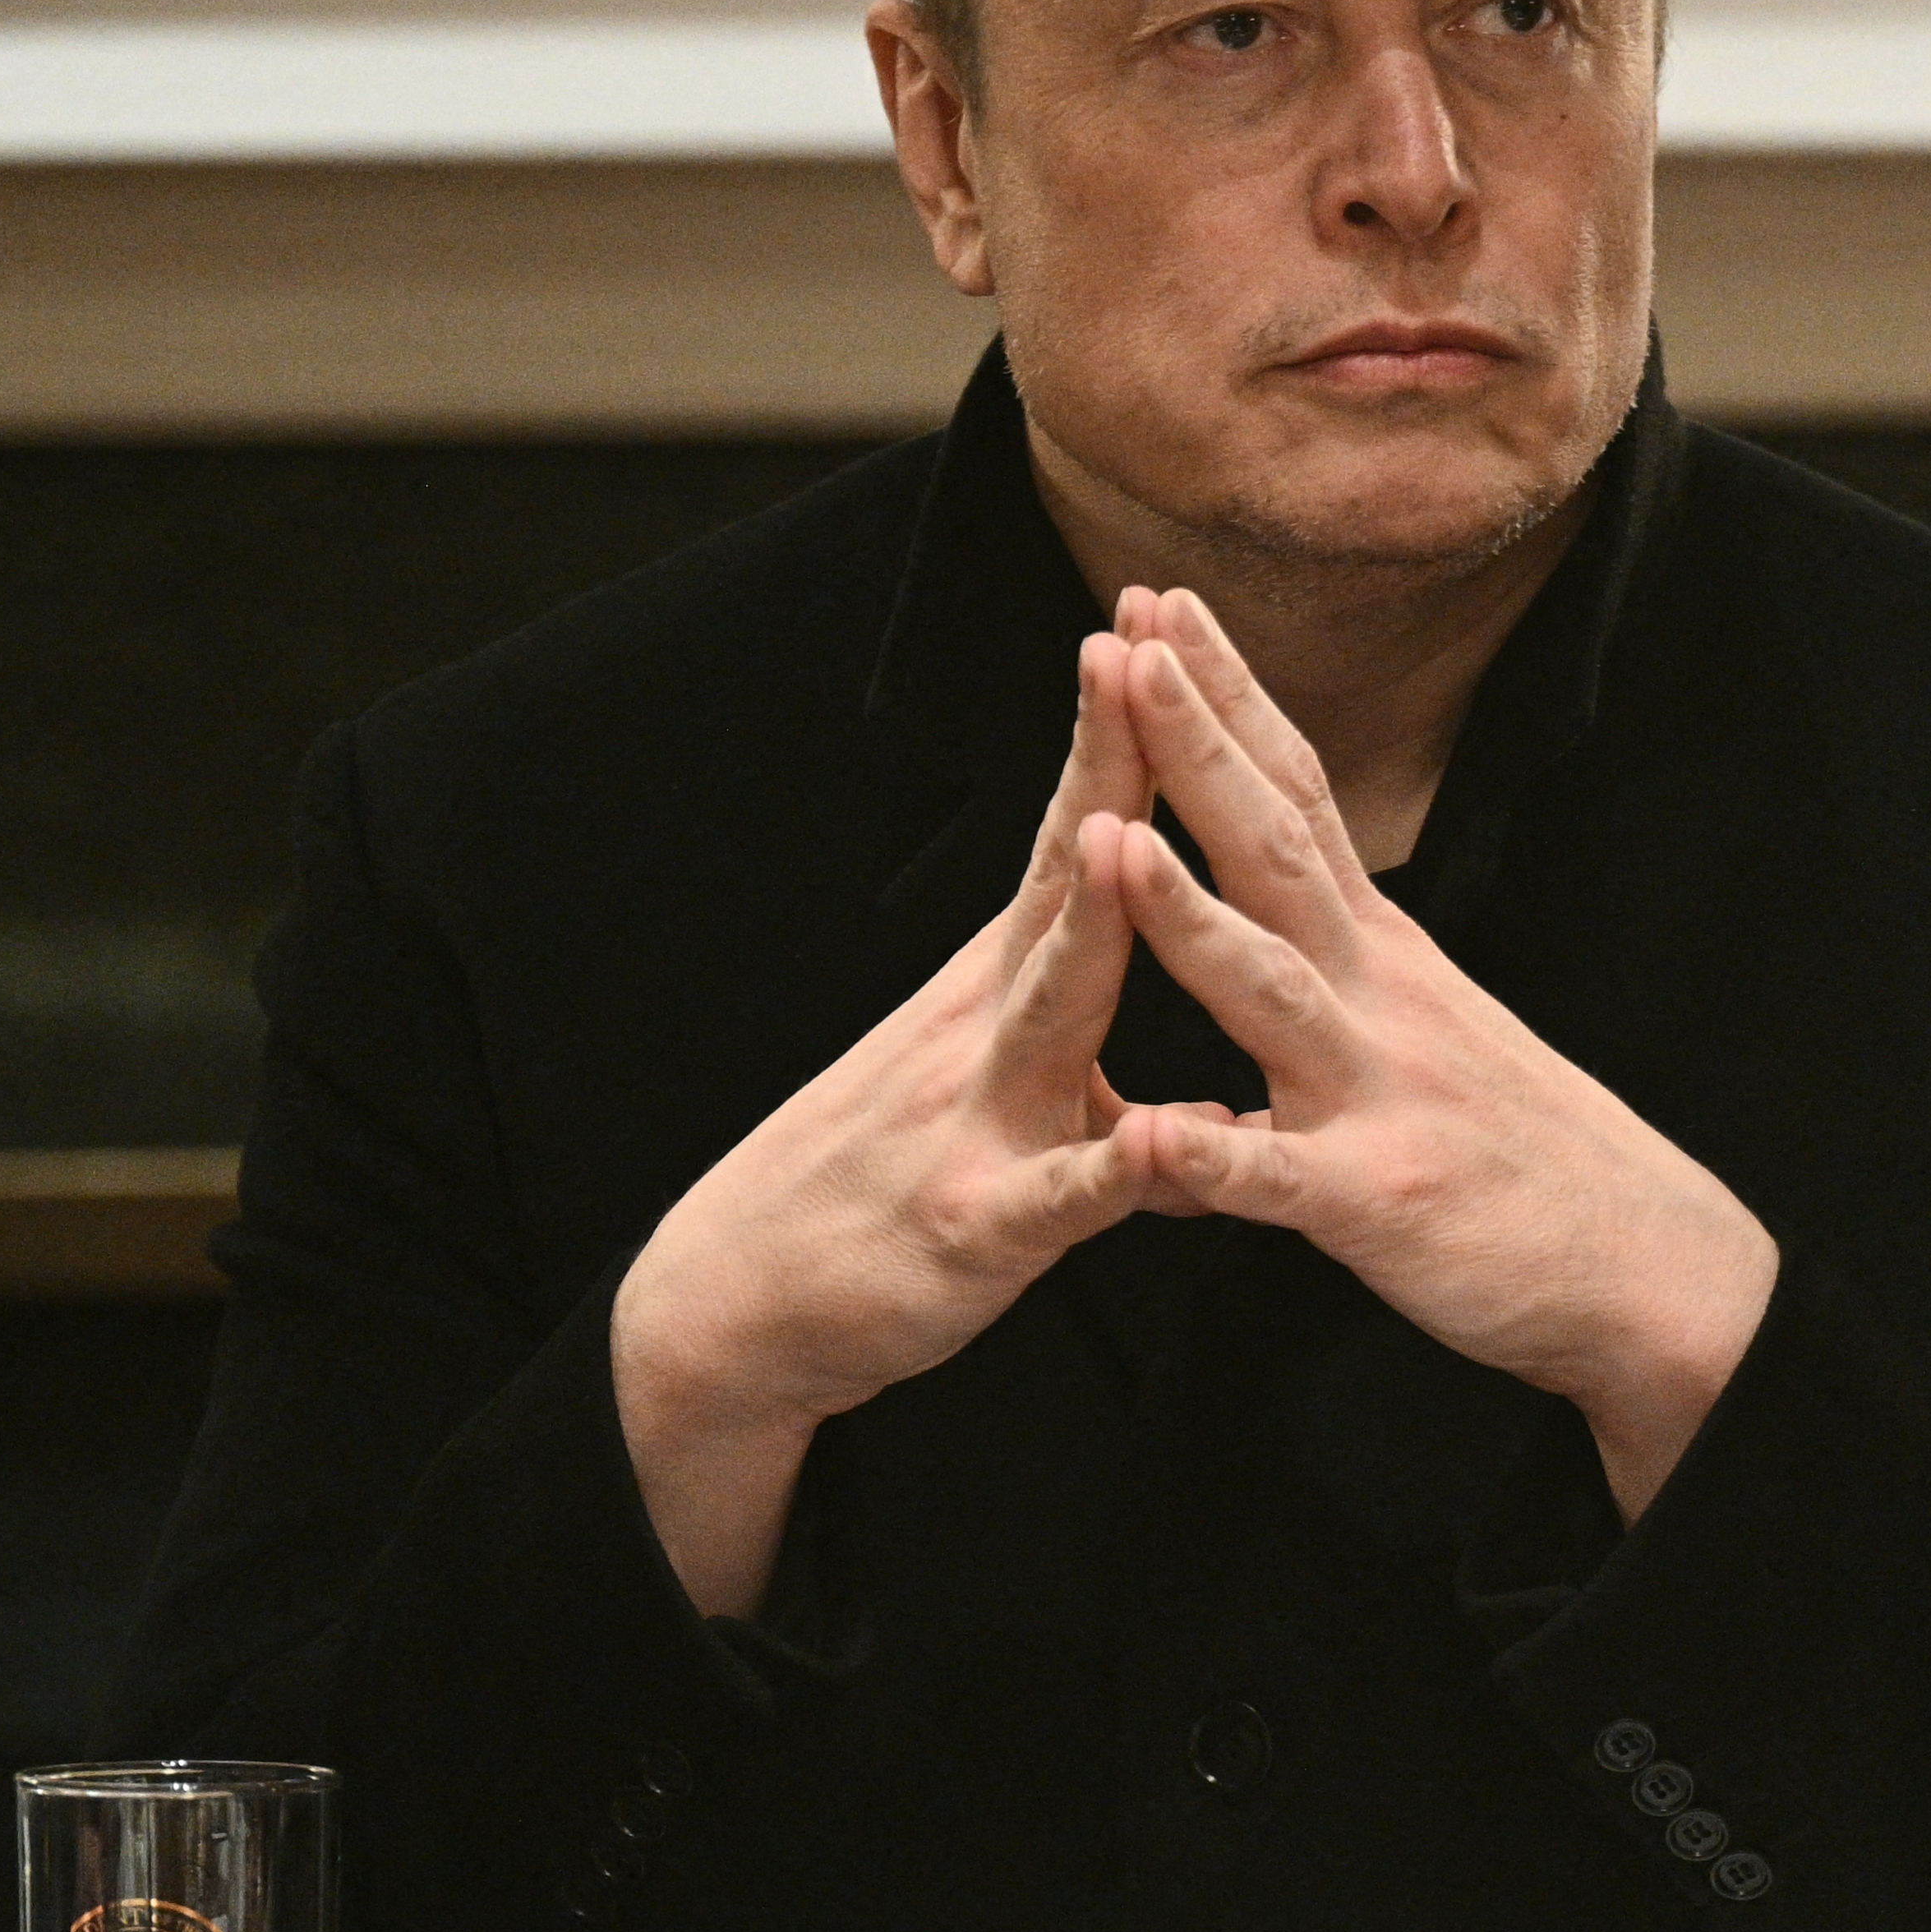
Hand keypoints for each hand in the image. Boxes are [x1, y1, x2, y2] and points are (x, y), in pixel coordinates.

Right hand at [611, 637, 1210, 1616]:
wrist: (738, 1305)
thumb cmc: (885, 1187)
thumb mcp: (1005, 1107)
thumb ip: (1103, 1074)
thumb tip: (1192, 1071)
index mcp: (1010, 988)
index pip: (1079, 836)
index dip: (1121, 735)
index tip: (1157, 626)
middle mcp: (991, 1028)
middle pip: (1069, 883)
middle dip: (1111, 770)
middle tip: (1138, 652)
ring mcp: (979, 1120)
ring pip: (1055, 1011)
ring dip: (1096, 926)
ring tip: (1133, 840)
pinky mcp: (975, 1230)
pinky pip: (1053, 1200)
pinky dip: (1107, 1173)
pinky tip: (1153, 1145)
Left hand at [1098, 585, 1779, 1516]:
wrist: (1652, 1272)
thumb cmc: (1525, 1162)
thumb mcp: (1422, 1046)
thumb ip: (1327, 996)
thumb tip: (1253, 923)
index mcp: (1382, 956)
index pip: (1295, 796)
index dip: (1226, 700)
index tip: (1159, 608)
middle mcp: (1381, 999)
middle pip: (1277, 849)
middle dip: (1196, 744)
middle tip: (1127, 638)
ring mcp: (1379, 1093)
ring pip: (1269, 991)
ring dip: (1186, 917)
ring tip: (1105, 840)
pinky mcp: (1378, 1200)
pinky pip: (1281, 1181)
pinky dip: (1215, 1161)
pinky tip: (1151, 1141)